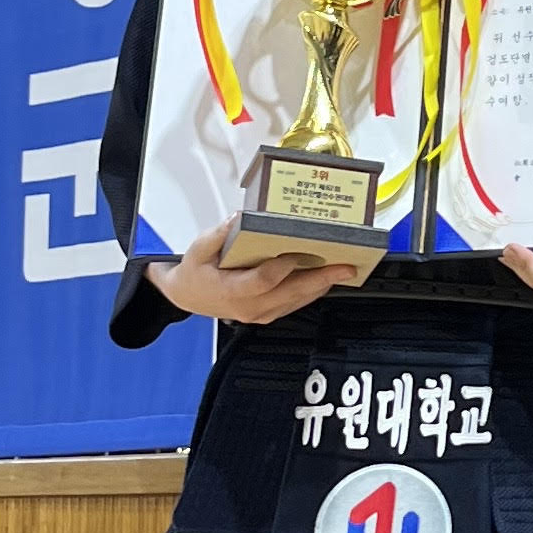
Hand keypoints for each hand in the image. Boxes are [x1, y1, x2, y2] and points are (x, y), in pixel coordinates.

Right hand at [144, 226, 356, 327]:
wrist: (188, 295)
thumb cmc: (195, 273)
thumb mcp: (198, 248)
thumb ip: (218, 235)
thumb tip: (239, 218)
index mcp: (231, 291)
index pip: (263, 281)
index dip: (283, 267)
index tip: (298, 252)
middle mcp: (249, 307)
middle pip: (290, 293)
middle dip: (320, 279)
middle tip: (344, 267)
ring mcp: (260, 314)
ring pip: (297, 300)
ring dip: (321, 285)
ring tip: (343, 270)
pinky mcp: (267, 313)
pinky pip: (294, 303)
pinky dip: (312, 290)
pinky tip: (325, 278)